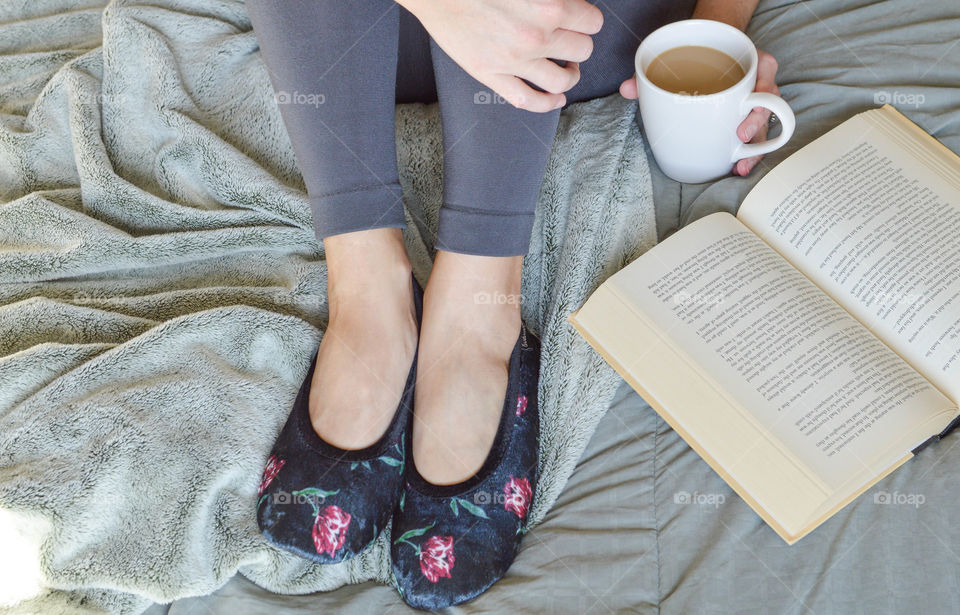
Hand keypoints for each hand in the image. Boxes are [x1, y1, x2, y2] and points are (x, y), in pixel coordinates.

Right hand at [400, 0, 602, 112]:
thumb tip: (569, 6)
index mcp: (549, 6)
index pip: (592, 23)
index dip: (588, 21)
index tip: (580, 21)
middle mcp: (536, 37)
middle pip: (583, 51)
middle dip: (579, 45)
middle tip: (570, 41)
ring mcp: (514, 61)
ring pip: (563, 80)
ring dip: (570, 75)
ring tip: (566, 67)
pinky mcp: (492, 76)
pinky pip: (529, 101)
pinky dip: (548, 103)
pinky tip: (556, 98)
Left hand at [619, 49, 780, 176]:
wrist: (712, 53)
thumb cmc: (701, 59)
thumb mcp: (681, 58)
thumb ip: (654, 72)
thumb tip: (627, 88)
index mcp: (751, 63)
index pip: (766, 76)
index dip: (762, 95)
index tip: (750, 111)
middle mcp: (759, 84)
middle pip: (769, 107)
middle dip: (756, 127)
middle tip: (739, 139)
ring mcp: (757, 105)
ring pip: (765, 127)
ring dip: (756, 149)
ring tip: (740, 167)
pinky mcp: (751, 121)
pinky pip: (757, 137)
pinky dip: (749, 153)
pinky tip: (737, 167)